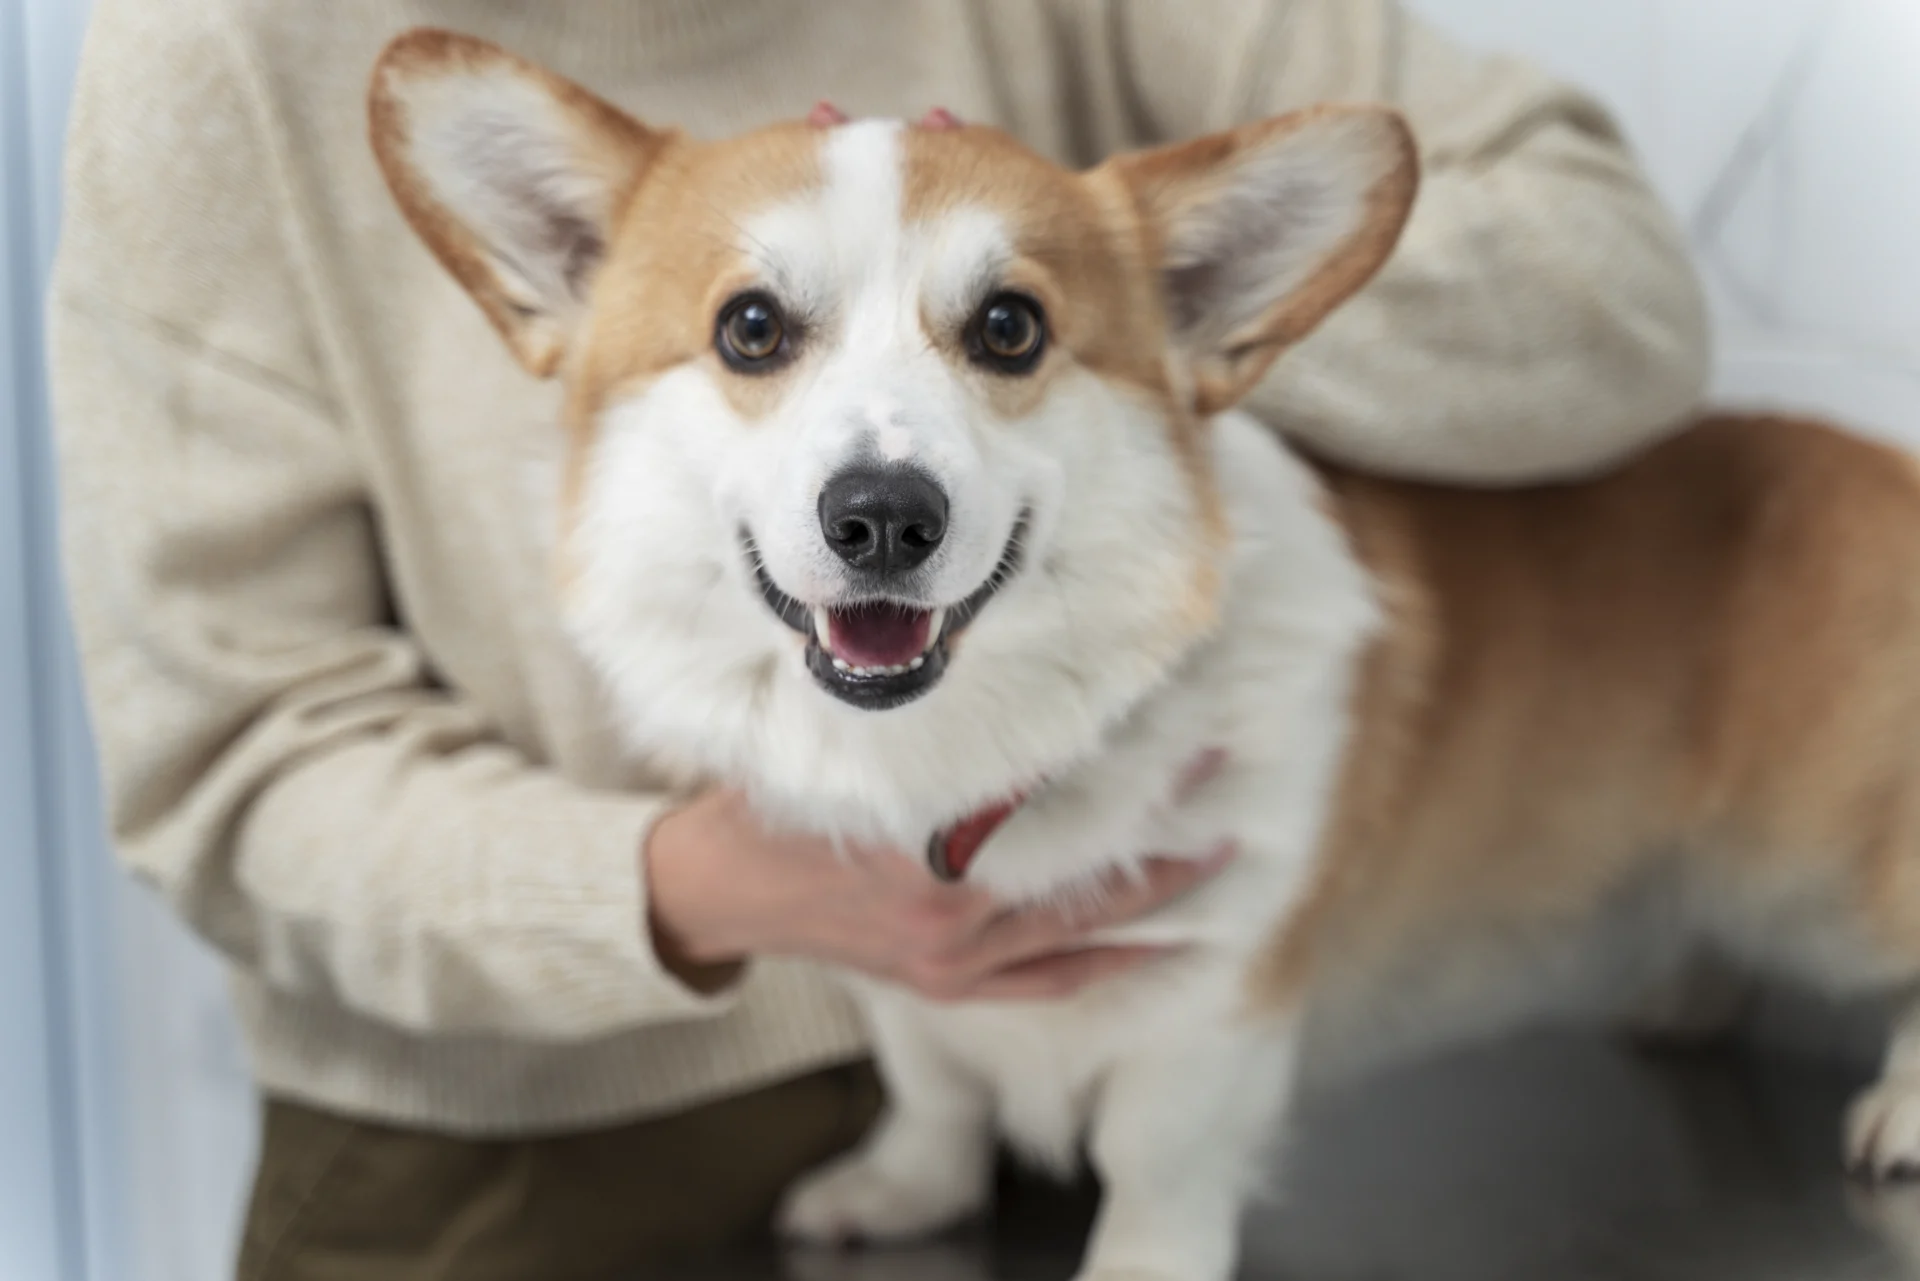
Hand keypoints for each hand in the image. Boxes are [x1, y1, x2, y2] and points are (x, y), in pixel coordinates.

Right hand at [644, 767, 1231, 1002]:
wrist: (718, 895)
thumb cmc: (773, 807)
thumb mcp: (843, 752)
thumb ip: (921, 732)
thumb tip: (999, 666)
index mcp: (922, 839)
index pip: (1045, 788)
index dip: (1115, 752)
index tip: (1169, 712)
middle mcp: (948, 908)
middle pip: (1083, 856)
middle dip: (1159, 815)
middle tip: (1224, 767)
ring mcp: (952, 959)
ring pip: (1081, 927)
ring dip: (1156, 891)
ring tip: (1222, 852)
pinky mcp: (948, 988)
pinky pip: (1048, 983)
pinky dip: (1107, 964)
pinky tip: (1160, 948)